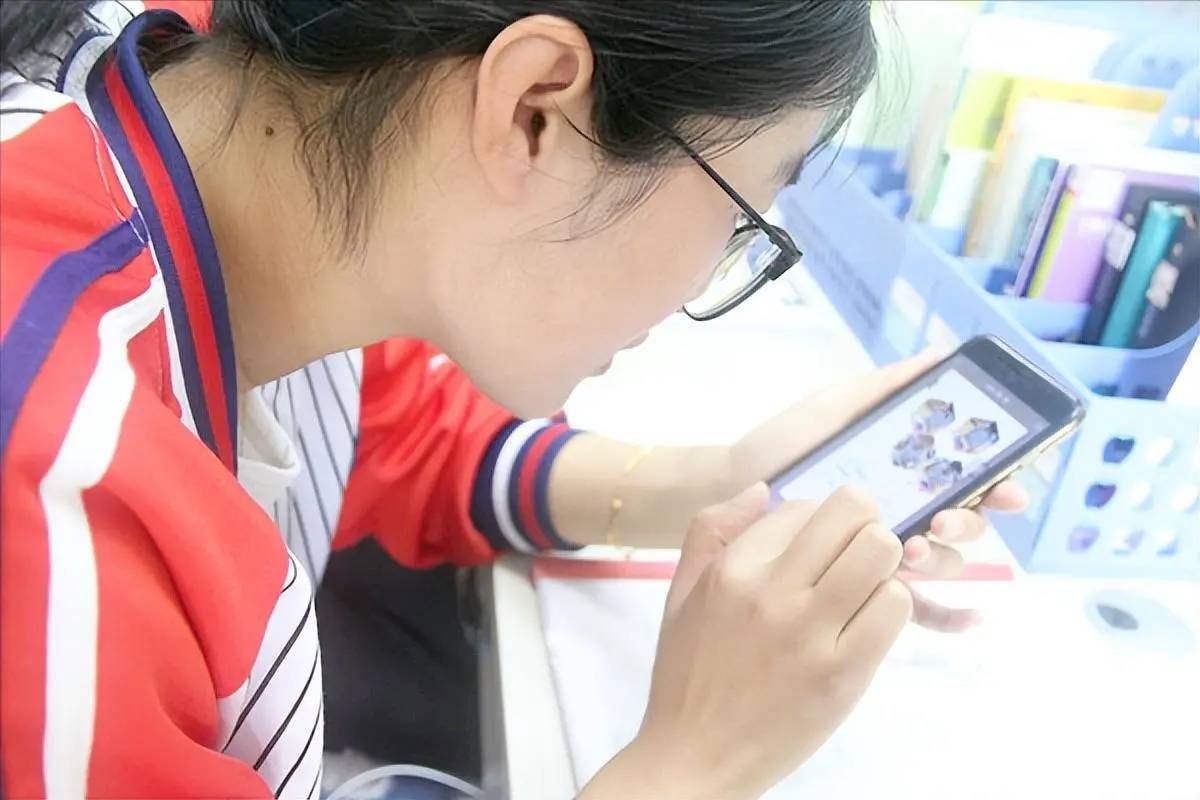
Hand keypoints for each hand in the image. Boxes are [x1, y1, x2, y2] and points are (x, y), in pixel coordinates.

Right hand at [582, 484, 911, 799]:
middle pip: (853, 512)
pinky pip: (895, 608)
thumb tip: (762, 488)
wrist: (693, 759)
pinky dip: (892, 608)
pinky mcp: (842, 675)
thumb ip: (712, 530)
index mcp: (732, 569)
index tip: (822, 550)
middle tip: (858, 557)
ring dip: (884, 566)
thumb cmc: (688, 677)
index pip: (803, 506)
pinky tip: (868, 626)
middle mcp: (769, 592)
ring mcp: (808, 634)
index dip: (823, 522)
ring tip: (865, 591)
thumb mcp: (680, 593)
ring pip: (882, 553)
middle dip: (865, 527)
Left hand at [730, 350, 1029, 631]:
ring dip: (943, 559)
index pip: (964, 481)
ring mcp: (883, 553)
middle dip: (966, 523)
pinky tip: (968, 619)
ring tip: (913, 549)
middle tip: (942, 519)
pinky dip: (948, 614)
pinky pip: (914, 608)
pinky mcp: (861, 589)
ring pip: (941, 563)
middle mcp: (903, 513)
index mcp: (903, 475)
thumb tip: (937, 357)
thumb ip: (880, 389)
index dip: (995, 482)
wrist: (729, 488)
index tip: (1003, 483)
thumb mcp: (829, 412)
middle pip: (962, 525)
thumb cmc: (780, 449)